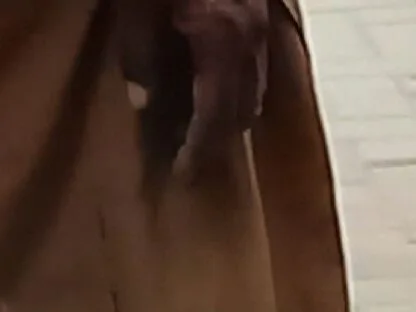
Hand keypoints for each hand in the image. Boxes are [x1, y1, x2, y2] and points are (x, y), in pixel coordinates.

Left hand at [116, 0, 272, 178]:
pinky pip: (255, 73)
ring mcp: (261, 32)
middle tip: (188, 157)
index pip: (215, 114)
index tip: (182, 176)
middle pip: (242, 112)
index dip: (199, 149)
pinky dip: (237, 92)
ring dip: (229, 119)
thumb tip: (141, 101)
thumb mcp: (138, 4)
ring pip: (254, 95)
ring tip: (199, 129)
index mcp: (223, 41)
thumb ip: (140, 50)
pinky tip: (214, 91)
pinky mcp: (259, 18)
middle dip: (216, 141)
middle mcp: (251, 44)